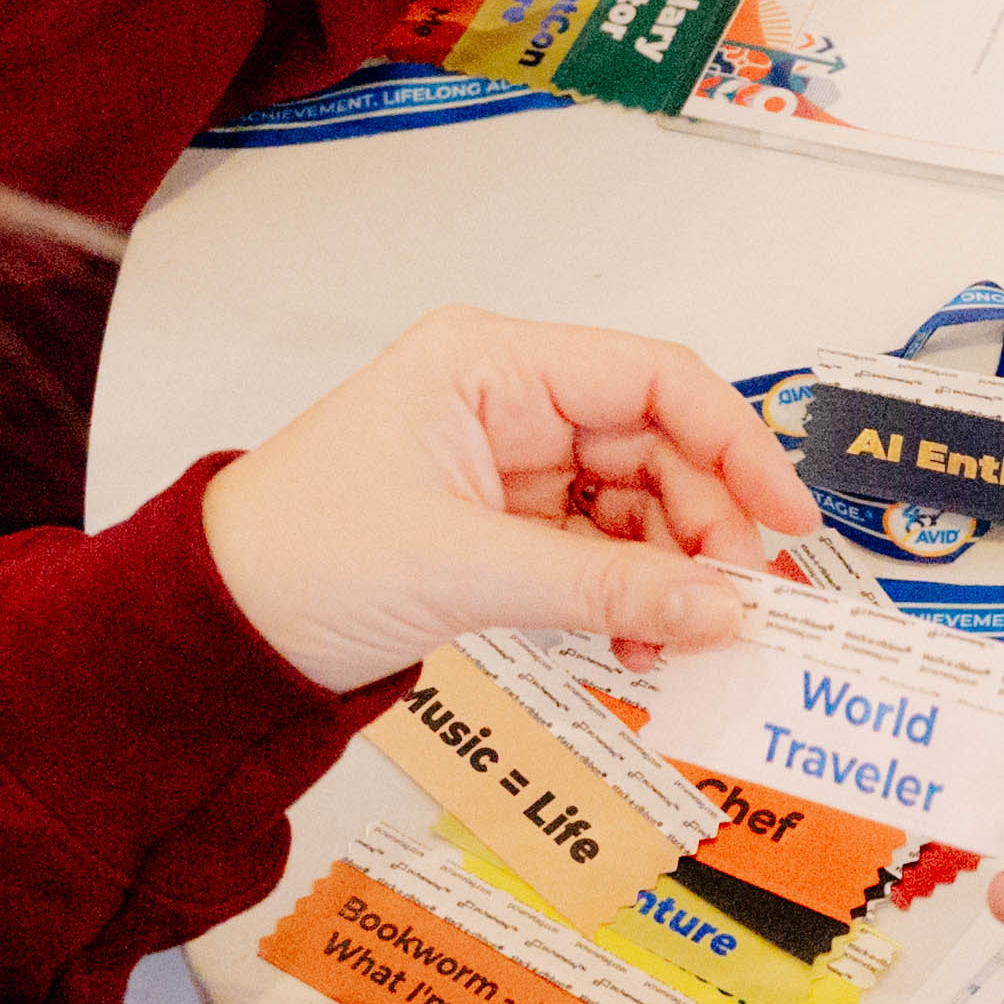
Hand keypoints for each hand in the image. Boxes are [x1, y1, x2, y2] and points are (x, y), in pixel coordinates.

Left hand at [198, 307, 821, 693]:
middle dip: (708, 526)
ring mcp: (512, 463)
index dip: (735, 442)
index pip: (651, 378)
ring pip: (642, 504)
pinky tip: (642, 641)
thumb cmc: (296, 556)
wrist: (217, 629)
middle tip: (739, 602)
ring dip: (675, 572)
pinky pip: (604, 550)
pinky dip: (633, 596)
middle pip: (660, 445)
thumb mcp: (463, 568)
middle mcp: (509, 398)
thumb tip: (723, 606)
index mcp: (490, 362)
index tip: (785, 519)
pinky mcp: (506, 524)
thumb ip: (604, 587)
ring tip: (681, 638)